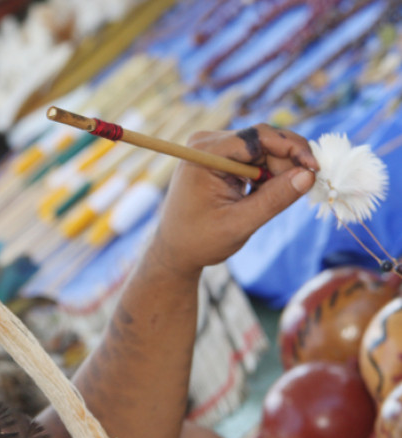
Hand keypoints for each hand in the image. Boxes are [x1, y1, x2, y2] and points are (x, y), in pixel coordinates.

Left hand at [150, 124, 317, 277]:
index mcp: (205, 154)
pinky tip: (257, 197)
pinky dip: (266, 176)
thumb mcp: (239, 224)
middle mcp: (207, 143)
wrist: (174, 249)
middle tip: (295, 192)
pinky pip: (255, 157)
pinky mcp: (220, 157)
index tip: (315, 169)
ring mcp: (213, 148)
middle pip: (263, 140)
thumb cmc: (199, 240)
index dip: (291, 148)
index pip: (258, 136)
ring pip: (263, 149)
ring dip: (276, 172)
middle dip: (286, 164)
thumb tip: (308, 176)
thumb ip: (273, 200)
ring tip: (264, 202)